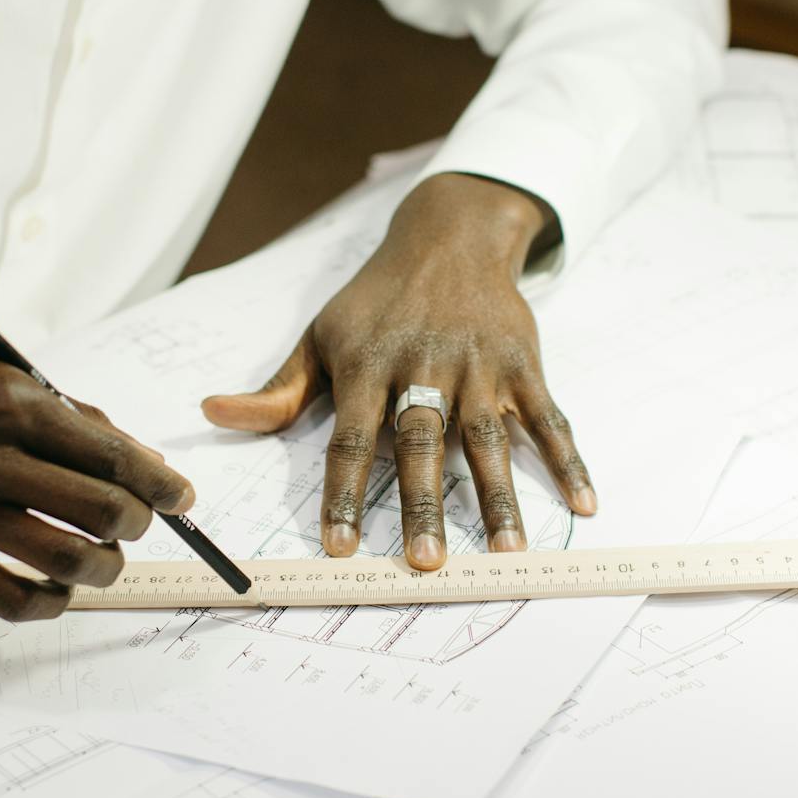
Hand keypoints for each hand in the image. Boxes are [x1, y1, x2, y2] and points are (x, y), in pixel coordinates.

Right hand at [0, 319, 195, 620]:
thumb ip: (49, 405)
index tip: (180, 497)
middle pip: (101, 508)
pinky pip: (7, 598)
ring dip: (102, 568)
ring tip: (103, 562)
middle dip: (138, 523)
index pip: (111, 452)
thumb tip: (125, 450)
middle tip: (137, 525)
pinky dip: (47, 603)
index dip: (159, 482)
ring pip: (64, 559)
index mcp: (5, 400)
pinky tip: (53, 591)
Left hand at [202, 173, 594, 571]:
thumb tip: (214, 414)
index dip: (343, 494)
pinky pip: (549, 416)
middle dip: (423, 504)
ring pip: (488, 438)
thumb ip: (277, 389)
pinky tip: (583, 502)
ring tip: (508, 551)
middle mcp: (423, 366)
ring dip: (499, 496)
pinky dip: (568, 459)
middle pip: (421, 444)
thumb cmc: (377, 301)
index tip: (340, 547)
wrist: (449, 236)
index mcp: (367, 366)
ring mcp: (478, 364)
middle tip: (425, 561)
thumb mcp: (321, 335)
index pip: (350, 439)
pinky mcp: (522, 362)